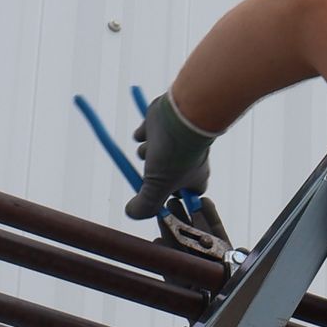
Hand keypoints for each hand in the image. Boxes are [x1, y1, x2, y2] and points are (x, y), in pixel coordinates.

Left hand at [126, 91, 216, 221]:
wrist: (179, 115)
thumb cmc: (175, 154)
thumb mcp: (157, 189)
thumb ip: (145, 206)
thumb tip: (132, 212)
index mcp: (195, 179)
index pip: (182, 197)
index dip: (168, 200)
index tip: (156, 200)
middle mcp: (187, 162)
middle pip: (161, 178)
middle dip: (151, 176)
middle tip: (151, 174)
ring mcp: (175, 143)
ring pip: (149, 156)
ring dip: (145, 154)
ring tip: (153, 149)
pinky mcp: (162, 127)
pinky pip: (143, 135)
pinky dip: (141, 134)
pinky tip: (149, 132)